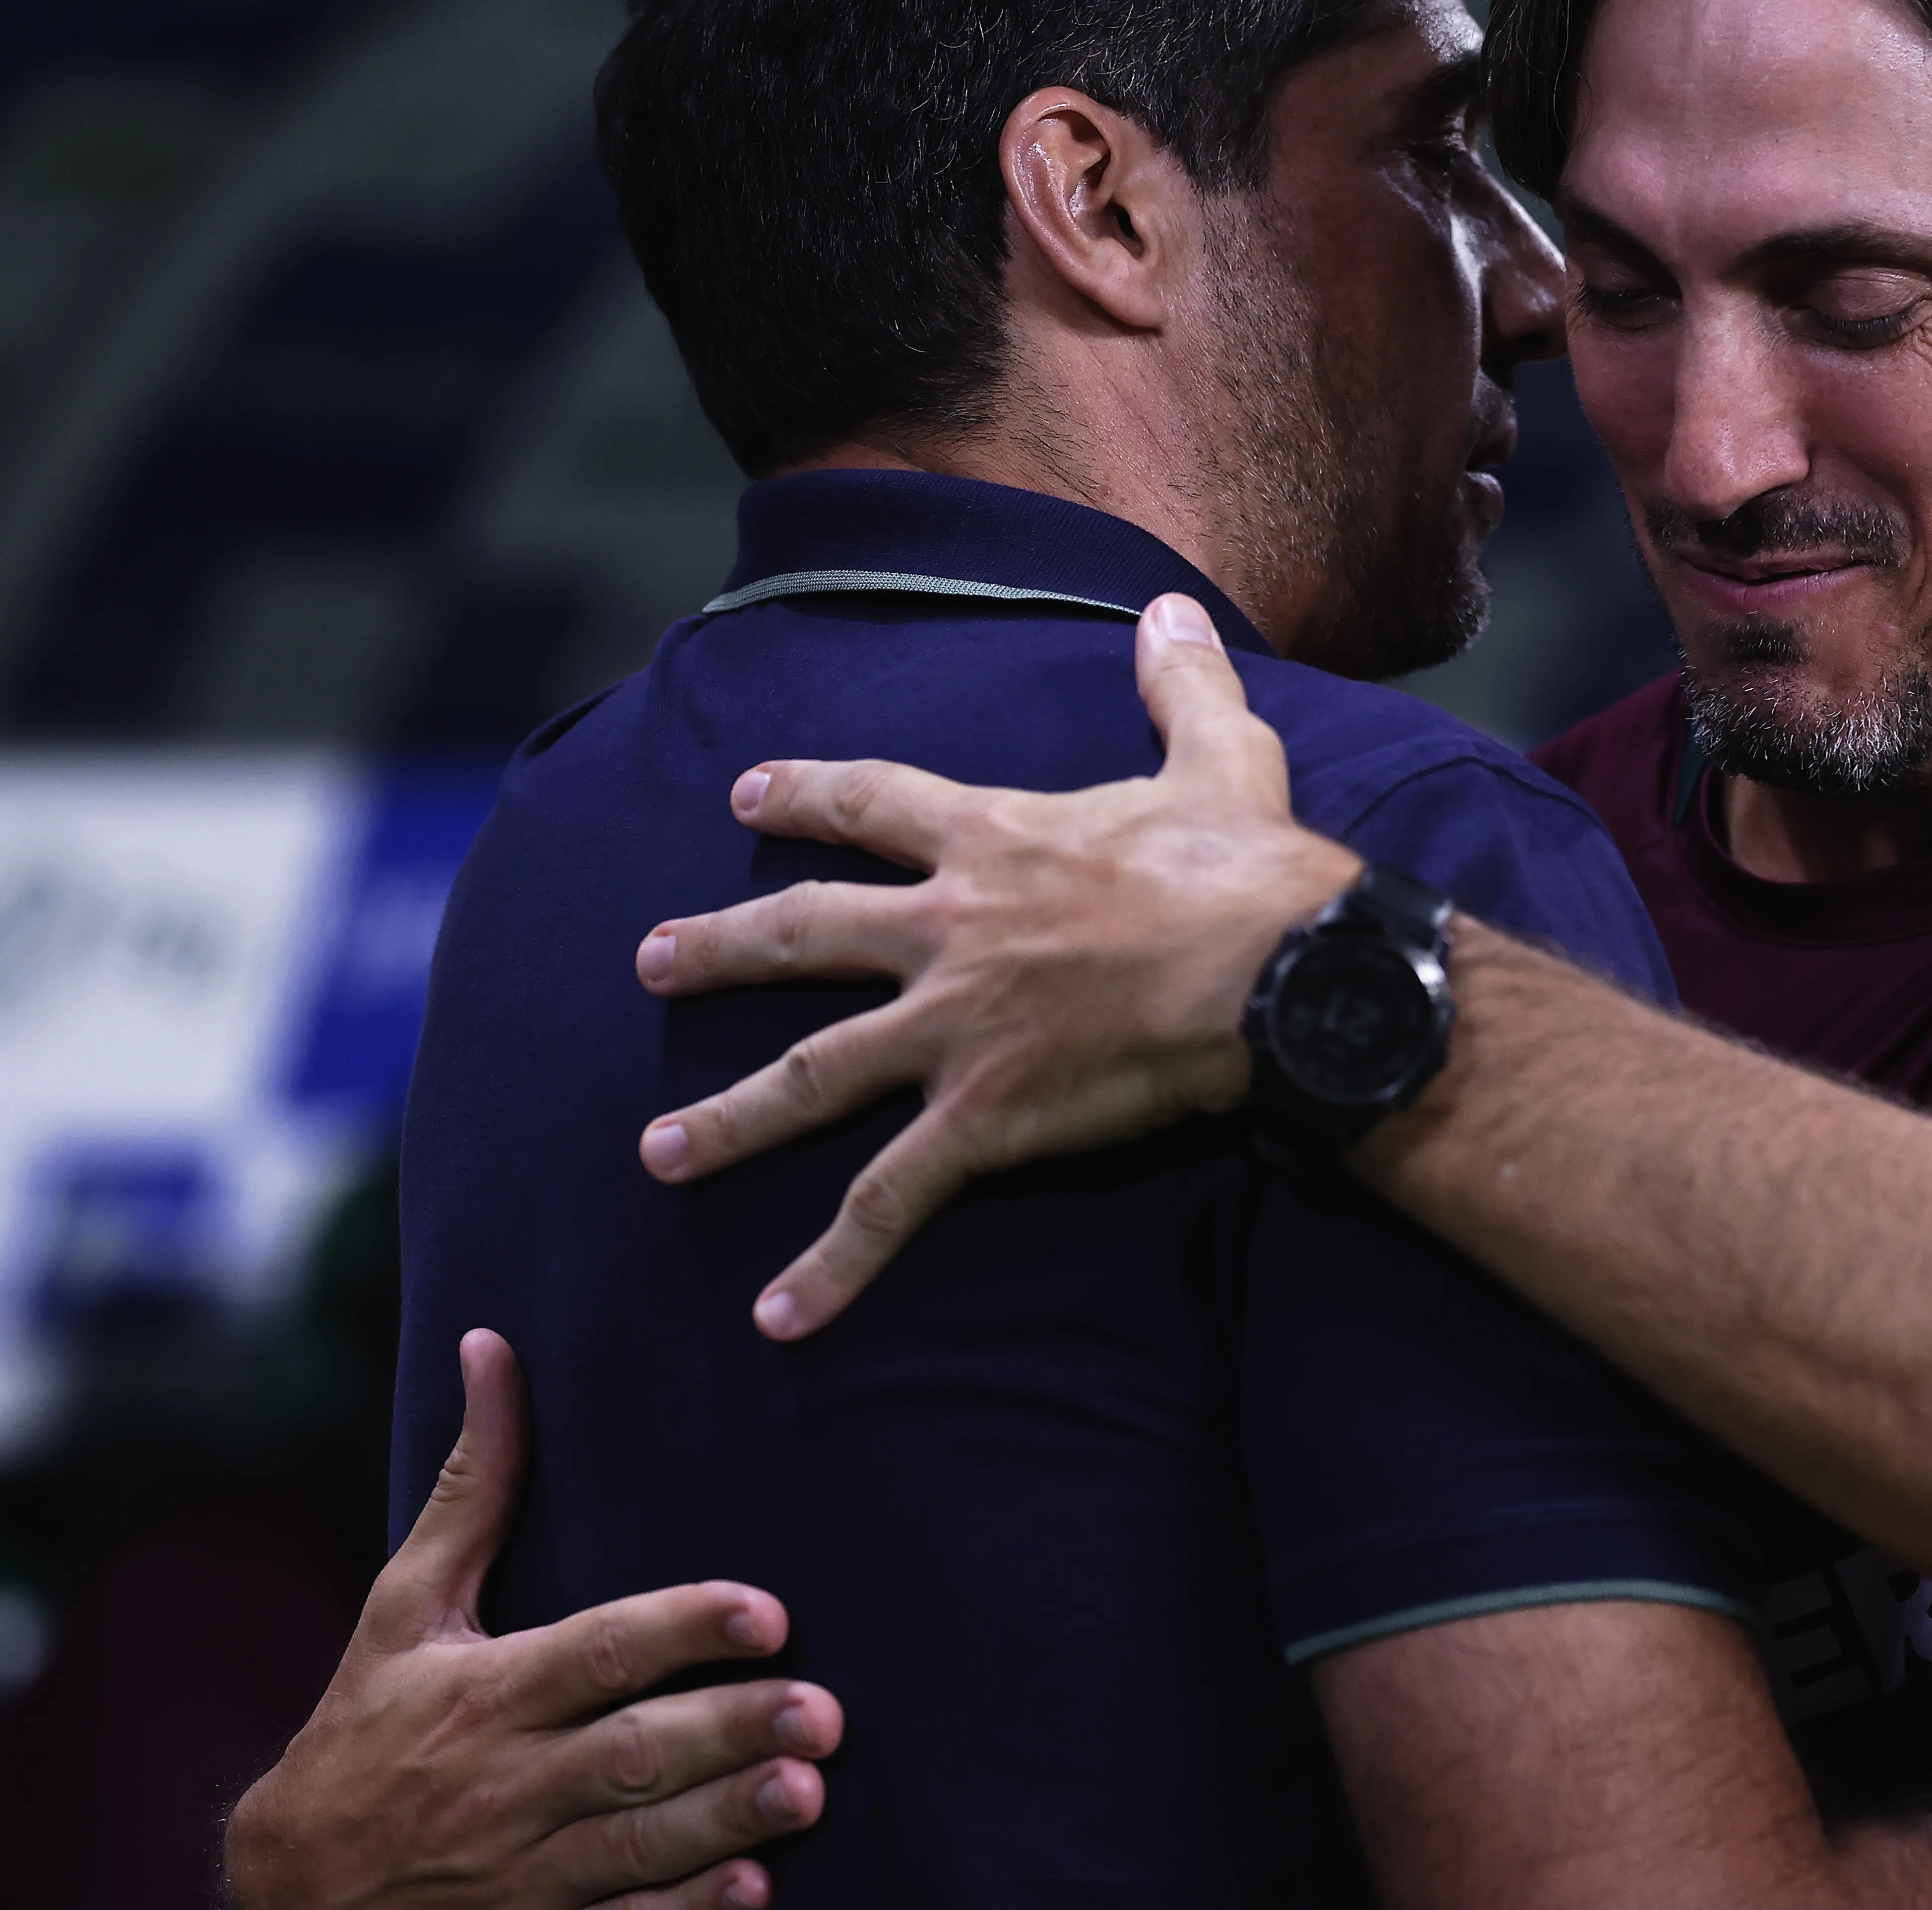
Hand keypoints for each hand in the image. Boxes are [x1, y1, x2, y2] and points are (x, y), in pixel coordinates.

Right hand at [223, 1332, 844, 1909]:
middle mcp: (504, 1782)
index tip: (766, 1613)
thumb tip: (492, 1346)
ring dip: (724, 1821)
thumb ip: (468, 1485)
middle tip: (824, 1713)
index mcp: (483, 1693)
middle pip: (632, 1754)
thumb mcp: (403, 1606)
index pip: (598, 1654)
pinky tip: (753, 1889)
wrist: (290, 1888)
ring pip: (635, 1844)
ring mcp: (519, 1870)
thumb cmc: (364, 1724)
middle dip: (729, 1733)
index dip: (682, 1629)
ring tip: (809, 1792)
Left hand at [634, 594, 1350, 1337]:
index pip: (873, 803)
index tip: (747, 792)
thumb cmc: (1252, 869)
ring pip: (811, 1076)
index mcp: (998, 841)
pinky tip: (776, 1318)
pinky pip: (889, 1201)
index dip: (806, 793)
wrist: (1279, 971)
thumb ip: (1178, 684)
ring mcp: (956, 1030)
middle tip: (652, 961)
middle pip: (804, 933)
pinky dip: (831, 1264)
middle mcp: (950, 932)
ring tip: (658, 1152)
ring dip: (727, 1117)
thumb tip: (1169, 612)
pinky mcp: (985, 1119)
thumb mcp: (1221, 756)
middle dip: (720, 947)